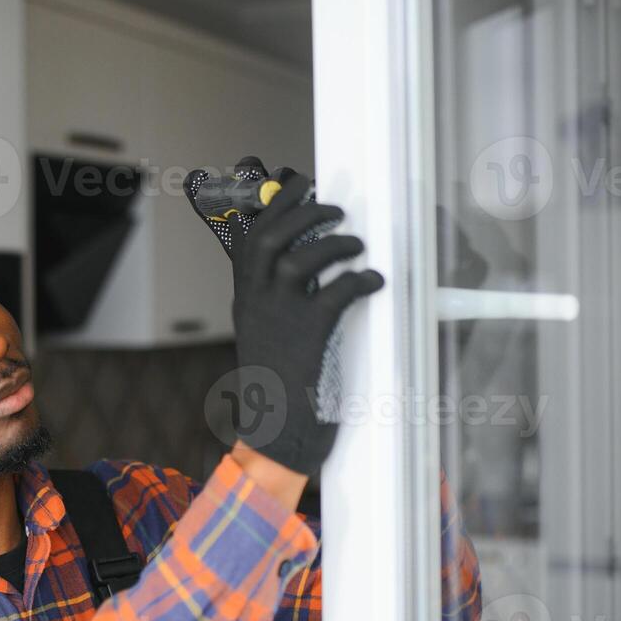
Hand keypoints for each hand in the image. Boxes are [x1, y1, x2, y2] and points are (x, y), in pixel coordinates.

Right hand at [185, 155, 383, 474]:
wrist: (276, 433)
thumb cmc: (279, 383)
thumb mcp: (266, 332)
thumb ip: (277, 297)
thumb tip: (307, 261)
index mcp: (246, 298)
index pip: (253, 237)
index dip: (278, 205)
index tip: (302, 186)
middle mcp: (256, 304)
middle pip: (273, 239)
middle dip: (306, 214)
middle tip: (336, 211)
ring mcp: (279, 320)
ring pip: (300, 261)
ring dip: (334, 244)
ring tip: (357, 245)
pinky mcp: (309, 338)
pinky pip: (336, 294)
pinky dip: (359, 280)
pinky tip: (373, 280)